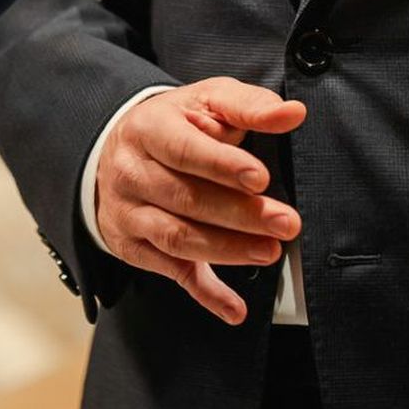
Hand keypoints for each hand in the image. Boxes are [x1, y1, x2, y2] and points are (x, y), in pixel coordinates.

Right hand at [96, 77, 304, 325]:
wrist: (116, 152)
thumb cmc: (175, 123)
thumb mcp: (207, 100)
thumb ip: (249, 106)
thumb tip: (292, 113)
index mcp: (149, 129)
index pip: (185, 150)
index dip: (222, 165)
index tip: (260, 178)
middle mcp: (132, 174)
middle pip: (186, 198)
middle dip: (239, 214)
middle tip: (285, 222)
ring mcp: (130, 214)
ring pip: (178, 238)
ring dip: (228, 250)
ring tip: (270, 250)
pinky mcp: (136, 247)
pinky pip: (172, 273)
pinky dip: (206, 294)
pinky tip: (234, 308)